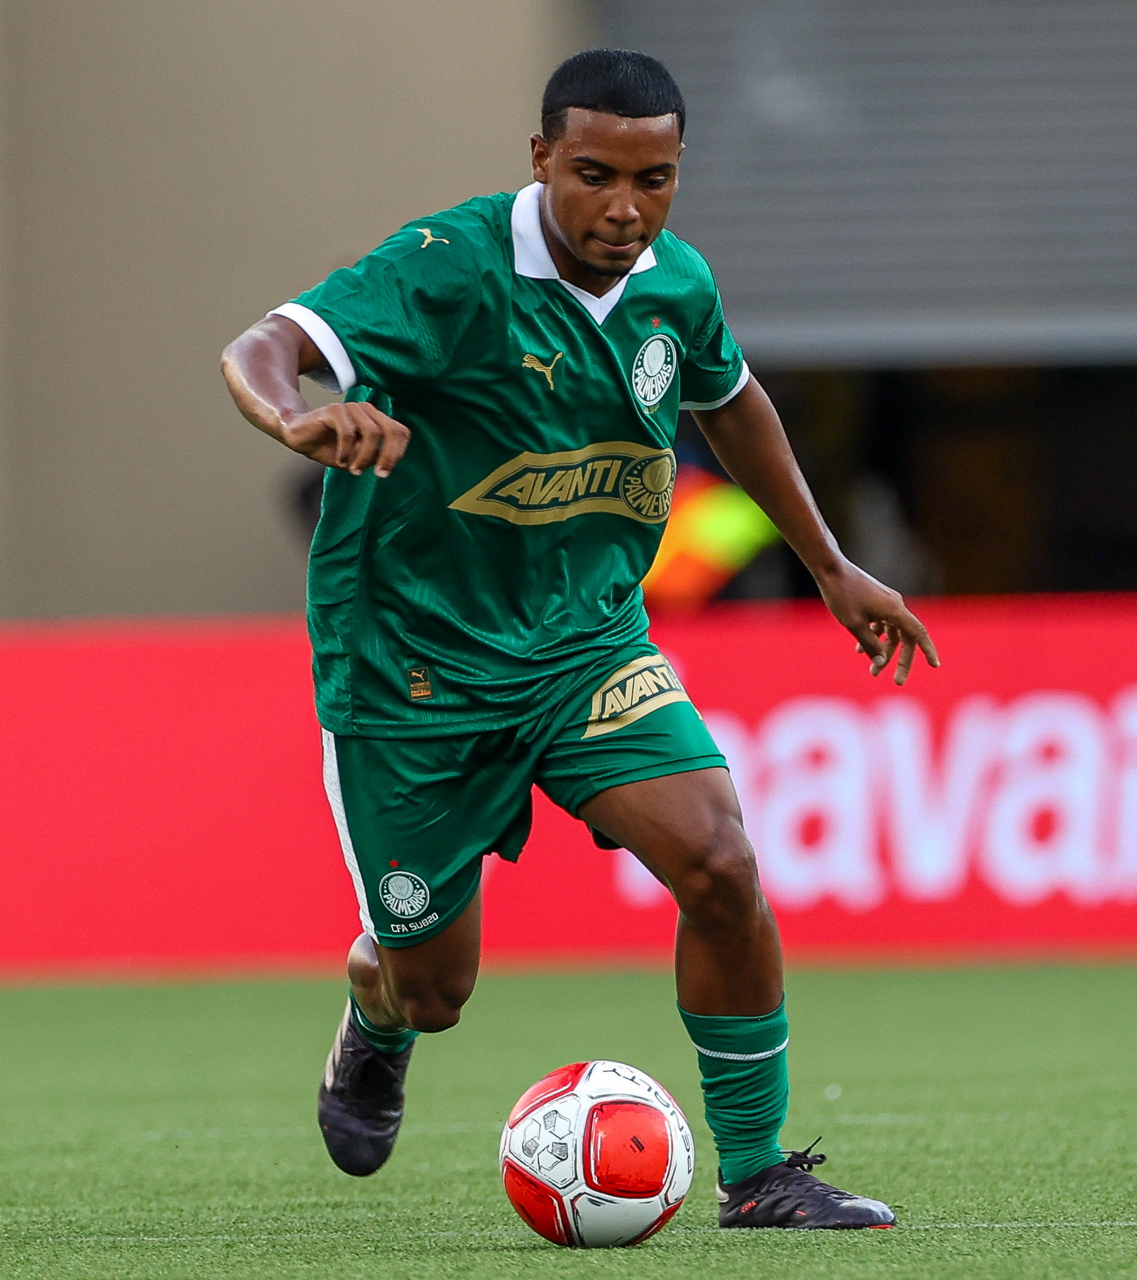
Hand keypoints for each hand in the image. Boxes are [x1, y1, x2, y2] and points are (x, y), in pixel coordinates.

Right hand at [280, 402, 409, 477]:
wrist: (300, 438)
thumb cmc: (330, 448)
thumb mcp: (356, 458)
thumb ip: (373, 457)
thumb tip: (386, 461)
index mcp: (377, 420)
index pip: (401, 432)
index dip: (398, 453)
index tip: (384, 472)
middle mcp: (367, 411)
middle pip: (392, 430)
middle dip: (389, 456)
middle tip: (379, 475)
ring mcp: (351, 408)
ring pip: (372, 433)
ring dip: (364, 456)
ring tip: (353, 470)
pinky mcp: (334, 410)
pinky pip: (348, 432)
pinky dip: (346, 451)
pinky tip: (340, 461)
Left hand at [815, 558, 939, 685]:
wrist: (830, 569)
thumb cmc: (842, 595)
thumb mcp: (854, 625)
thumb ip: (870, 645)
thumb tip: (881, 663)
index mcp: (895, 610)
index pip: (918, 633)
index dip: (928, 650)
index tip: (935, 666)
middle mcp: (895, 605)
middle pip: (906, 638)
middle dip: (901, 660)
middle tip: (897, 681)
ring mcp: (886, 602)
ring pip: (892, 633)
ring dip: (884, 651)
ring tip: (873, 670)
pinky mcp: (876, 601)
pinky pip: (882, 624)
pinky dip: (875, 637)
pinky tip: (859, 650)